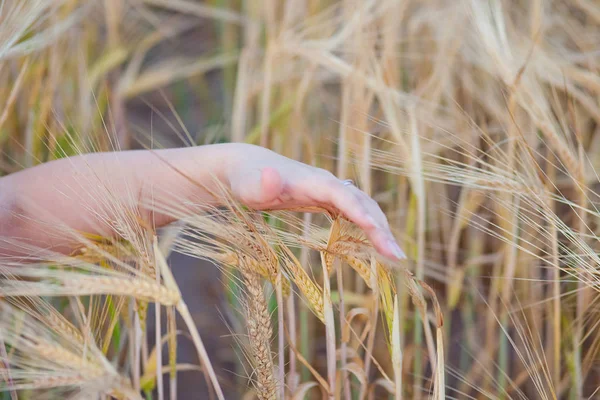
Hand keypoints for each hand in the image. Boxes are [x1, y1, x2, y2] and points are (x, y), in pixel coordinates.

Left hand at [225, 144, 404, 259]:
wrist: (249, 168)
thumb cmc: (247, 178)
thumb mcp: (249, 184)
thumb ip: (261, 184)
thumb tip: (271, 176)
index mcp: (313, 181)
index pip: (343, 195)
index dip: (359, 211)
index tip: (376, 230)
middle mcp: (328, 184)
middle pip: (362, 203)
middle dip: (381, 228)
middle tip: (397, 256)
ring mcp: (330, 192)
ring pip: (364, 208)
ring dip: (381, 230)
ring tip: (395, 257)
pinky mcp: (328, 201)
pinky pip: (355, 214)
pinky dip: (369, 229)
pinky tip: (377, 249)